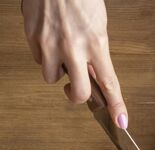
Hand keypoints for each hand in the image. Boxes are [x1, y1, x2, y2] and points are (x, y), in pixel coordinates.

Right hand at [22, 0, 127, 127]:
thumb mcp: (97, 22)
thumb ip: (95, 50)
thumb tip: (92, 74)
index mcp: (96, 43)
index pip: (109, 82)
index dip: (116, 106)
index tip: (121, 122)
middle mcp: (73, 47)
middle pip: (78, 93)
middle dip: (76, 95)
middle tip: (75, 88)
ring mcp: (50, 45)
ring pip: (51, 78)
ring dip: (56, 69)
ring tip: (59, 48)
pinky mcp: (33, 39)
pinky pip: (38, 59)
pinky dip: (43, 53)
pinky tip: (48, 36)